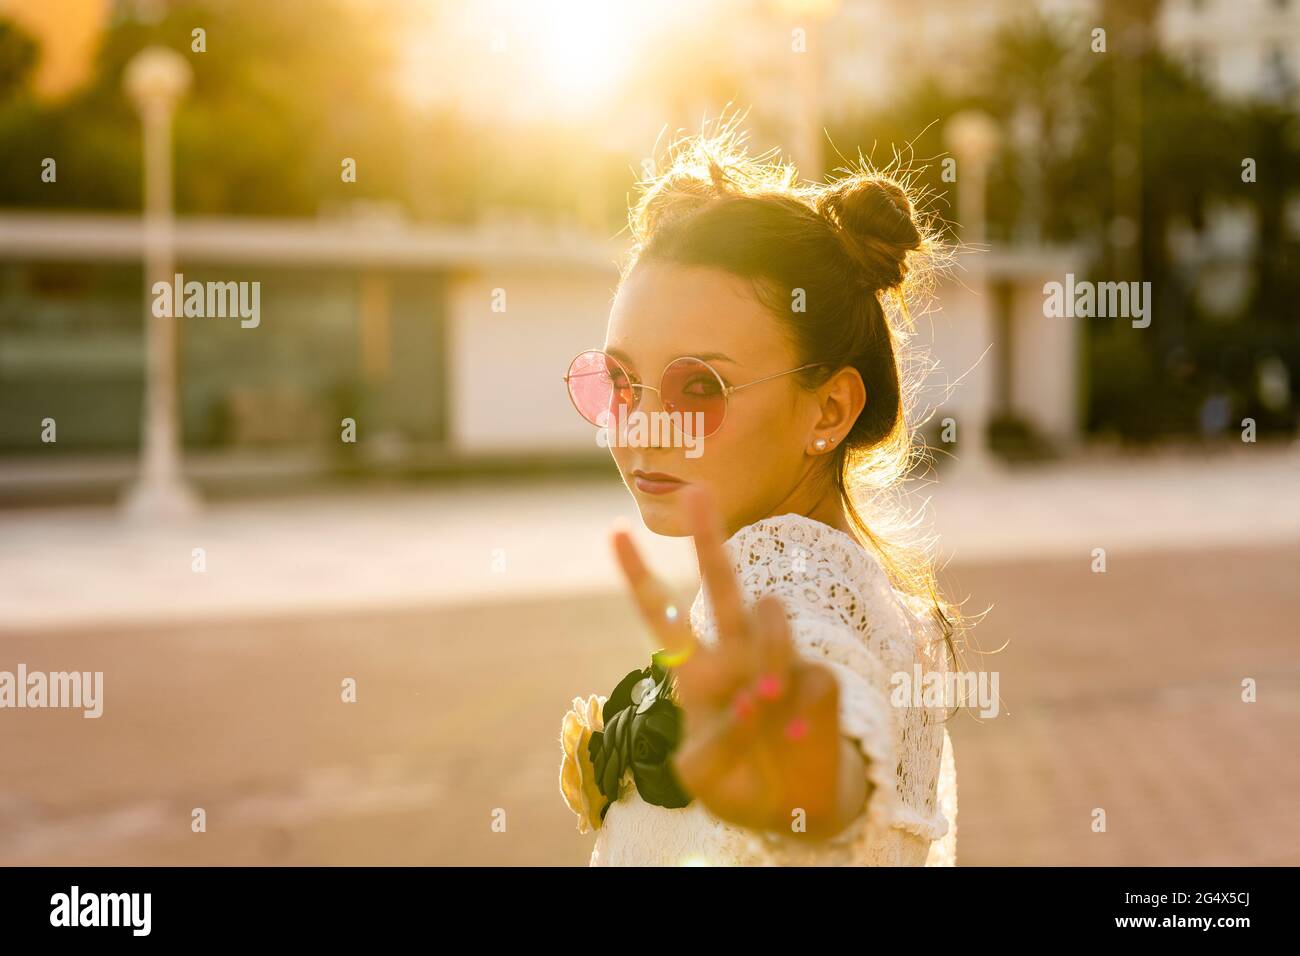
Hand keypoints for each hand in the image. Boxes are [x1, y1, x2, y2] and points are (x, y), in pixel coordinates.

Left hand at [611, 486, 869, 837]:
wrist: (796, 810)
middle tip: (696, 492)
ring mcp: (779, 661)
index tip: (615, 530)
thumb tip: (750, 699)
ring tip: (764, 701)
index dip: (639, 575)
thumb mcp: (703, 777)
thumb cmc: (739, 785)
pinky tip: (794, 735)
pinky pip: (808, 676)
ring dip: (767, 653)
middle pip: (721, 585)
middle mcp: (735, 654)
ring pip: (771, 615)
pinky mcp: (819, 679)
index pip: (661, 615)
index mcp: (695, 672)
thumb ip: (713, 742)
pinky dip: (796, 711)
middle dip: (709, 538)